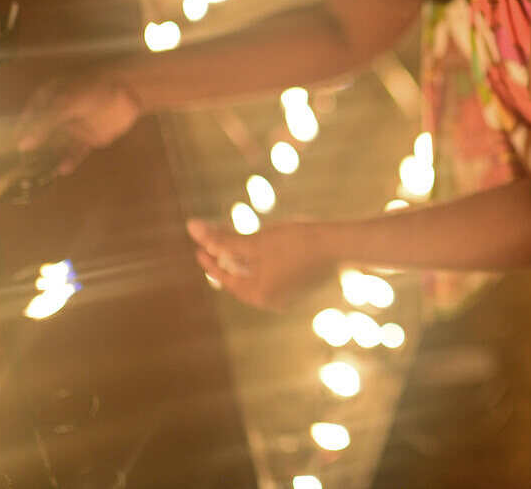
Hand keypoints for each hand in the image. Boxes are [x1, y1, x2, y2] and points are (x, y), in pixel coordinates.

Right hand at [15, 73, 141, 173]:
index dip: (22, 132)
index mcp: (48, 99)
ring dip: (51, 158)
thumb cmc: (92, 89)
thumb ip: (44, 124)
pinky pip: (76, 152)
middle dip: (35, 150)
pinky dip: (70, 160)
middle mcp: (58, 115)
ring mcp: (74, 127)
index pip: (30, 118)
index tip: (14, 148)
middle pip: (43, 135)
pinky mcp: (89, 139)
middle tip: (25, 166)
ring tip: (43, 173)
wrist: (126, 92)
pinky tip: (64, 168)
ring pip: (58, 146)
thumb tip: (23, 144)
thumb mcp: (64, 103)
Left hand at [190, 218, 334, 310]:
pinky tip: (269, 249)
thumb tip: (191, 227)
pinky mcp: (303, 288)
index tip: (200, 248)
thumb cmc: (297, 242)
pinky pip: (277, 277)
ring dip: (249, 261)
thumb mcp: (256, 240)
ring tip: (242, 244)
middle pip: (242, 280)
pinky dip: (267, 264)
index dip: (211, 261)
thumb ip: (223, 238)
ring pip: (261, 278)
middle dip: (230, 260)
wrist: (340, 245)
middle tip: (219, 243)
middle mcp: (273, 303)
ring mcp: (290, 297)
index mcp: (259, 295)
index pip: (226, 279)